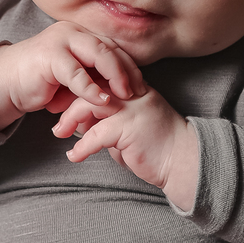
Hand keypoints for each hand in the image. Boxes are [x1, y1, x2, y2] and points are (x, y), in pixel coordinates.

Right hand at [0, 21, 145, 129]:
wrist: (6, 84)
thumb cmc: (42, 84)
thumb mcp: (75, 82)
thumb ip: (97, 81)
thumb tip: (125, 94)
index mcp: (81, 35)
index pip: (113, 47)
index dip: (130, 66)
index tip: (142, 86)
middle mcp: (73, 32)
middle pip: (109, 47)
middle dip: (127, 70)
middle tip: (138, 91)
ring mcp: (60, 40)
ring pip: (97, 54)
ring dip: (114, 75)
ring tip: (125, 94)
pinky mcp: (49, 56)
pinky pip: (76, 72)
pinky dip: (91, 88)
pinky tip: (102, 101)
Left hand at [52, 84, 200, 210]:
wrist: (185, 163)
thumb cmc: (158, 150)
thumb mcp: (130, 131)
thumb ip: (109, 124)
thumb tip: (84, 129)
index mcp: (135, 89)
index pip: (99, 79)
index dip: (79, 91)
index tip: (63, 107)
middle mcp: (134, 93)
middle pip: (91, 87)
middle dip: (68, 105)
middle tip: (58, 125)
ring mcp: (132, 109)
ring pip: (90, 104)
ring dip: (70, 120)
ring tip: (61, 135)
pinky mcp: (130, 128)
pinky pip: (96, 134)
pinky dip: (82, 147)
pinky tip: (74, 156)